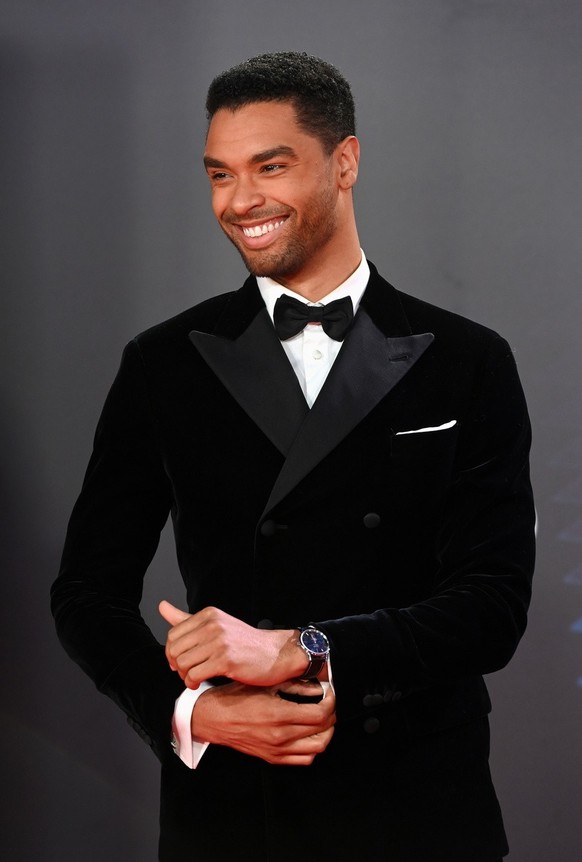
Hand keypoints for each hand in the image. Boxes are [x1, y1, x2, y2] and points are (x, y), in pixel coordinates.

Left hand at [159, 601, 305, 688]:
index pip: (173, 634)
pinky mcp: (225, 660)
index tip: (179, 661)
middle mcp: (212, 625)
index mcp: (208, 614)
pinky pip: (194, 675)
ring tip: (195, 677)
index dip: (172, 652)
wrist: (274, 653)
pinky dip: (192, 683)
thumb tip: (161, 606)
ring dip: (185, 676)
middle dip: (176, 665)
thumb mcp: (215, 624)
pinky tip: (200, 682)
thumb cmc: (244, 642)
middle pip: (175, 650)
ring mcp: (219, 642)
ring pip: (182, 663)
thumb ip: (185, 618)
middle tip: (187, 672)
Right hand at [192, 679, 335, 764]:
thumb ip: (294, 685)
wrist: (212, 719)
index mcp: (279, 715)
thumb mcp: (265, 684)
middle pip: (323, 731)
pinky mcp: (272, 758)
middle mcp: (280, 736)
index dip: (331, 701)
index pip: (321, 714)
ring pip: (317, 748)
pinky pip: (304, 759)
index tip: (329, 692)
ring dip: (326, 732)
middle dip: (331, 715)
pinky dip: (313, 748)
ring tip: (322, 718)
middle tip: (328, 702)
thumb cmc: (234, 698)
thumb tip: (317, 686)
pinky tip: (309, 734)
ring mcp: (277, 750)